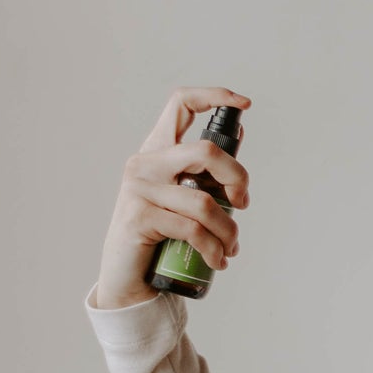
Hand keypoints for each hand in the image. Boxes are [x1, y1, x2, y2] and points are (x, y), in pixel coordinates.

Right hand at [96, 86, 251, 307]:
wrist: (128, 276)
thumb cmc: (161, 235)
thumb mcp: (181, 196)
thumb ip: (201, 170)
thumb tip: (238, 133)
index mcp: (157, 150)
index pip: (180, 103)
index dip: (214, 96)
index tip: (244, 103)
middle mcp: (145, 162)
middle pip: (207, 152)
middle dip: (237, 179)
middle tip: (242, 205)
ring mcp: (140, 188)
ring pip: (205, 202)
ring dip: (229, 231)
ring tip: (230, 248)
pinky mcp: (140, 217)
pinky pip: (194, 230)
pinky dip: (214, 249)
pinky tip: (218, 261)